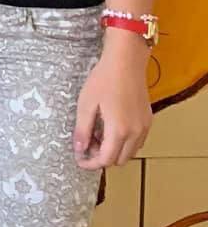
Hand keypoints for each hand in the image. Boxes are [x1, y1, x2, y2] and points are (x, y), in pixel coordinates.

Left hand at [76, 38, 151, 168]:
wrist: (126, 62)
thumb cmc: (104, 80)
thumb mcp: (86, 104)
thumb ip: (83, 130)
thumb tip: (79, 149)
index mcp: (119, 131)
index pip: (106, 159)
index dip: (91, 163)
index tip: (79, 159)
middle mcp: (136, 133)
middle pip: (120, 159)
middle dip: (102, 158)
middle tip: (86, 145)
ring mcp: (144, 127)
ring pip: (130, 151)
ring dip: (114, 150)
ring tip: (96, 135)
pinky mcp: (148, 120)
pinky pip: (137, 141)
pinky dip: (124, 142)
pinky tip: (110, 128)